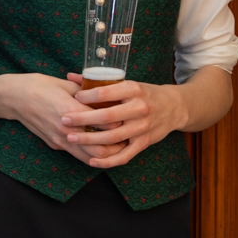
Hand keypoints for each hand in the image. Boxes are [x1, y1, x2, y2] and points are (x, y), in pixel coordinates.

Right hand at [2, 73, 125, 164]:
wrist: (15, 98)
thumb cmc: (40, 85)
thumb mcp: (66, 83)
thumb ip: (87, 90)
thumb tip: (106, 90)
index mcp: (71, 110)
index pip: (104, 123)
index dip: (119, 121)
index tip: (127, 116)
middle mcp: (66, 129)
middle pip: (99, 148)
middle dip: (116, 145)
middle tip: (127, 137)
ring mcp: (60, 140)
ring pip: (88, 156)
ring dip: (105, 154)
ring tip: (117, 146)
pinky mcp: (55, 145)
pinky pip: (77, 154)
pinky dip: (90, 153)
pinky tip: (98, 146)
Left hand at [61, 73, 187, 168]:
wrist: (173, 107)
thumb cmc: (144, 93)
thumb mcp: (126, 83)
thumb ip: (98, 82)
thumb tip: (70, 76)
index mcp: (133, 89)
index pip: (105, 93)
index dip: (87, 96)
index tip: (73, 99)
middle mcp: (139, 108)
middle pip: (106, 116)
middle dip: (82, 119)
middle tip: (64, 120)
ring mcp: (142, 127)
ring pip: (112, 137)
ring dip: (89, 140)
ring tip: (71, 138)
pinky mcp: (145, 143)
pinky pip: (124, 156)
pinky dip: (107, 161)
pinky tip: (92, 160)